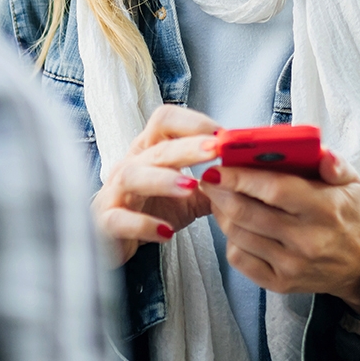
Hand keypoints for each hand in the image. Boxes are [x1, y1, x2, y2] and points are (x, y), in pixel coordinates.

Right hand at [94, 105, 221, 265]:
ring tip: (190, 186)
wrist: (115, 239)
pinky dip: (142, 225)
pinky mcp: (106, 221)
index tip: (225, 135)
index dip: (194, 122)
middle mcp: (131, 164)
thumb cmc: (153, 209)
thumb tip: (253, 172)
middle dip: (187, 147)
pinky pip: (120, 219)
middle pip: (157, 147)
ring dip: (163, 179)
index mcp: (150, 150)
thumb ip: (216, 183)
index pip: (166, 120)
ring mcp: (115, 192)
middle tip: (216, 149)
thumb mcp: (189, 195)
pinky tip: (165, 233)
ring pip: (133, 175)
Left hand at [200, 150, 359, 311]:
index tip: (219, 165)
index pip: (274, 190)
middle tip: (208, 178)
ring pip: (238, 235)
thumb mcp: (351, 183)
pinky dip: (229, 239)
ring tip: (217, 197)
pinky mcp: (279, 283)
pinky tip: (232, 224)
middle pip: (248, 213)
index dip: (241, 177)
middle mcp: (307, 240)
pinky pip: (240, 260)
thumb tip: (321, 151)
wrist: (359, 264)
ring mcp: (291, 265)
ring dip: (220, 213)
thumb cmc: (347, 215)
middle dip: (220, 193)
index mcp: (324, 209)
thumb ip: (334, 163)